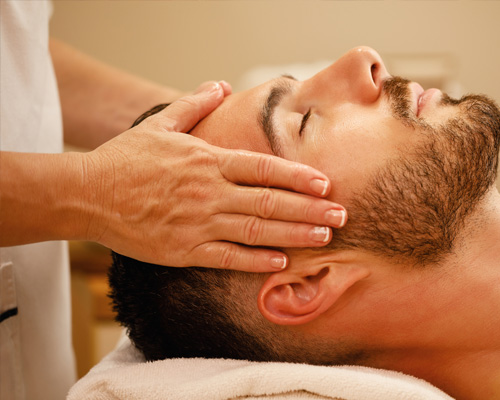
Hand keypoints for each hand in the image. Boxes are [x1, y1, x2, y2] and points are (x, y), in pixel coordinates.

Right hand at [82, 82, 346, 271]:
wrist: (88, 194)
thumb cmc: (125, 159)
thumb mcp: (159, 124)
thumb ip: (193, 105)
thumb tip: (219, 86)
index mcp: (207, 160)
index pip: (263, 168)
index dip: (298, 176)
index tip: (325, 183)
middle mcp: (209, 192)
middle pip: (270, 201)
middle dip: (310, 208)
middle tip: (341, 214)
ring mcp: (198, 223)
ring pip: (256, 231)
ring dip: (295, 233)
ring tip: (325, 235)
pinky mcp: (184, 250)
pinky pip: (228, 257)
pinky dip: (257, 261)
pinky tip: (282, 261)